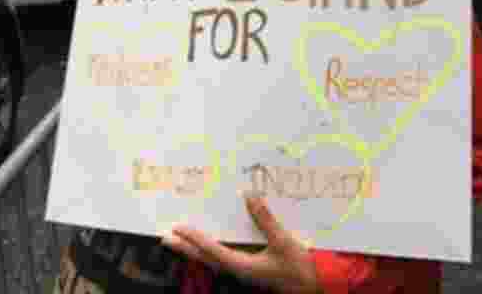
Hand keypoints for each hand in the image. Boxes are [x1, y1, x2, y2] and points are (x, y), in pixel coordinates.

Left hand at [161, 193, 321, 293]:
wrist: (316, 288)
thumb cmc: (300, 268)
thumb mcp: (283, 242)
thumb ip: (265, 220)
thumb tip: (249, 196)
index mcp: (243, 268)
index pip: (213, 251)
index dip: (195, 239)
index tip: (178, 229)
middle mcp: (239, 271)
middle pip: (206, 258)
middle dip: (185, 248)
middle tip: (166, 237)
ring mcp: (244, 272)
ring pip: (214, 259)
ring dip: (196, 248)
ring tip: (180, 239)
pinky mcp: (251, 270)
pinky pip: (226, 257)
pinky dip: (213, 248)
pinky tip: (212, 241)